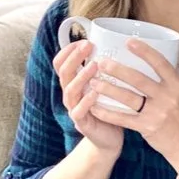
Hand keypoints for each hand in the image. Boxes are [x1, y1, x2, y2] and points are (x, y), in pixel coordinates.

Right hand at [53, 40, 123, 156]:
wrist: (109, 139)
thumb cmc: (109, 109)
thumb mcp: (104, 86)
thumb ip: (104, 70)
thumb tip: (118, 44)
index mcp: (73, 84)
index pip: (61, 63)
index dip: (68, 51)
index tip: (84, 40)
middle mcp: (70, 95)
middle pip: (64, 73)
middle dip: (74, 57)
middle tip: (87, 45)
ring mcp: (74, 109)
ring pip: (70, 91)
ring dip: (81, 76)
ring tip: (94, 65)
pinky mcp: (82, 123)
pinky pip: (79, 111)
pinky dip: (87, 101)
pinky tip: (96, 92)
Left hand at [89, 39, 178, 172]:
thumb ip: (171, 75)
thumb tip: (158, 53)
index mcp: (177, 84)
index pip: (160, 63)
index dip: (144, 51)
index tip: (128, 42)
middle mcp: (168, 96)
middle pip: (139, 79)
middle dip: (117, 70)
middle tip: (101, 63)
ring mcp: (157, 113)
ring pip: (128, 98)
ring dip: (108, 89)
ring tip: (93, 82)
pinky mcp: (147, 127)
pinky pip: (123, 118)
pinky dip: (107, 113)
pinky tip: (95, 107)